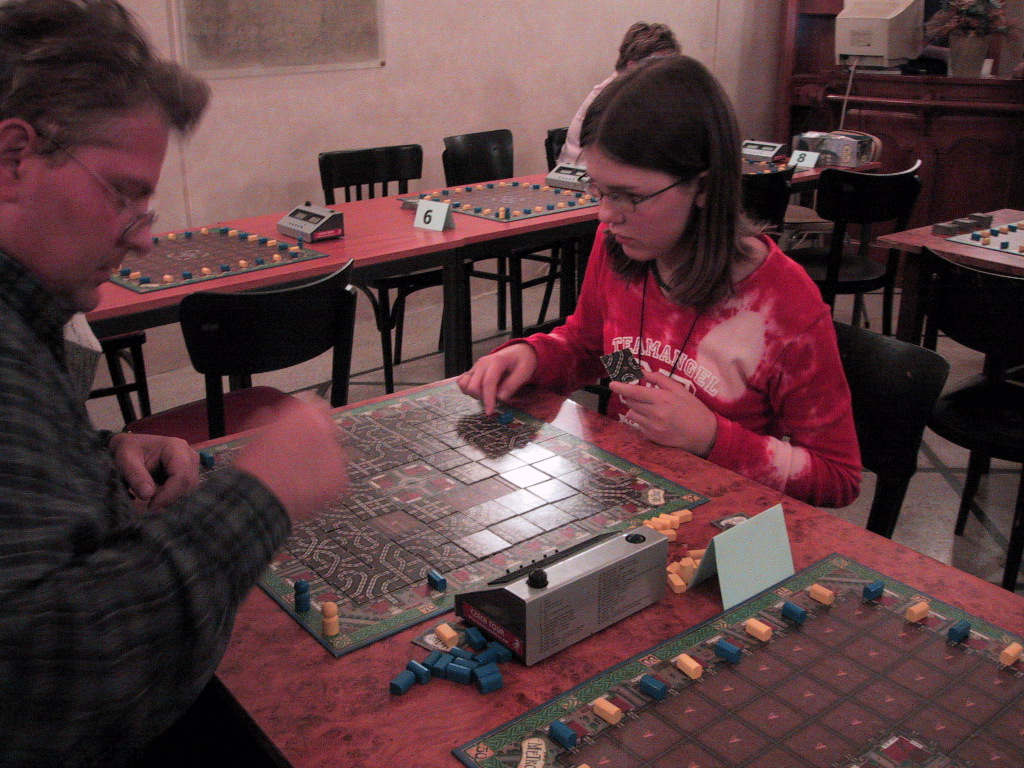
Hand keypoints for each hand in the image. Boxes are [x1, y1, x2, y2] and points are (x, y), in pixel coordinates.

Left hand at [109, 432, 199, 510]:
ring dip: (169, 498)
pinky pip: (184, 491)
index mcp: (177, 447)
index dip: (169, 495)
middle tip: (148, 502)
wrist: (133, 447)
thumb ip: (136, 477)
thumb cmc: (129, 450)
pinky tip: (157, 493)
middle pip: (188, 485)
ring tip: (150, 494)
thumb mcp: (126, 460)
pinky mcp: (190, 474)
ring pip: (187, 490)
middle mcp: (190, 456)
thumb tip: (147, 496)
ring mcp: (192, 466)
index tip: (151, 507)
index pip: (182, 476)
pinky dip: (170, 497)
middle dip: (168, 498)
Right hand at [234, 398, 347, 522]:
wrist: (259, 495)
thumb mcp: (263, 431)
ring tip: (302, 475)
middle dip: (318, 441)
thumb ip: (282, 419)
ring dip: (323, 461)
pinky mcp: (340, 478)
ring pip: (335, 455)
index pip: (320, 408)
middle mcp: (326, 429)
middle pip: (329, 432)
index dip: (310, 421)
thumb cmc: (256, 464)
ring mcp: (336, 454)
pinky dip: (326, 483)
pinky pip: (337, 477)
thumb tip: (288, 420)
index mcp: (306, 413)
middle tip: (301, 455)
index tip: (305, 430)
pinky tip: (307, 488)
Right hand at [457, 344, 537, 414]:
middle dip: (482, 398)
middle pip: (473, 386)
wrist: (517, 352)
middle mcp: (482, 363)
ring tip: (487, 396)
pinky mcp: (472, 370)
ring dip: (474, 394)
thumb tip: (500, 398)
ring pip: (464, 384)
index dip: (488, 399)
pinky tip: (479, 392)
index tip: (490, 412)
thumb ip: (513, 384)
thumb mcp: (524, 371)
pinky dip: (467, 389)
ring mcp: (476, 366)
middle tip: (494, 402)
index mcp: (496, 361)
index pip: (488, 383)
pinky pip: (462, 381)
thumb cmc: (522, 361)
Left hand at [609, 370, 717, 455]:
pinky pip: (638, 426)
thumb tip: (642, 371)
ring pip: (632, 414)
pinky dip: (642, 420)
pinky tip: (656, 421)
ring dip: (636, 408)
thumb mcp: (680, 390)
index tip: (612, 383)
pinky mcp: (652, 438)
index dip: (621, 387)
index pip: (635, 391)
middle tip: (640, 394)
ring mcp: (652, 427)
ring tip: (651, 409)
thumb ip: (660, 379)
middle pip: (630, 402)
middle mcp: (655, 414)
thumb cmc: (693, 409)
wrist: (704, 435)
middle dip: (630, 396)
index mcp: (662, 399)